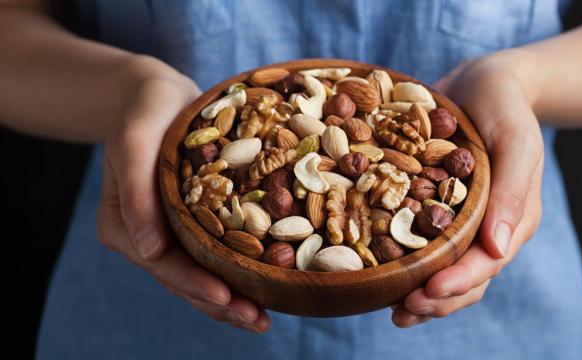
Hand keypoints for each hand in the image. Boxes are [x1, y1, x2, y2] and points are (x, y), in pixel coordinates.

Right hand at [97, 57, 269, 332]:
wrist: (158, 95)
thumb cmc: (143, 111)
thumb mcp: (134, 141)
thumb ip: (135, 192)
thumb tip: (148, 252)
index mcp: (124, 225)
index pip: (162, 264)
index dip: (195, 284)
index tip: (227, 297)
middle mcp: (147, 236)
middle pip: (184, 279)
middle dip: (220, 303)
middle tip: (257, 320)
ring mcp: (171, 232)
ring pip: (201, 274)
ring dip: (231, 299)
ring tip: (263, 318)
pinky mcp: (193, 222)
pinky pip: (214, 254)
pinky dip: (236, 272)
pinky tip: (264, 286)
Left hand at [392, 52, 543, 326]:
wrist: (482, 82)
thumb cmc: (506, 108)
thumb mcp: (516, 141)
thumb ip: (511, 191)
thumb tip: (497, 249)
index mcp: (509, 219)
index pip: (486, 264)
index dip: (458, 283)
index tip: (426, 294)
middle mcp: (482, 226)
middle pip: (462, 277)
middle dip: (434, 299)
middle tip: (403, 311)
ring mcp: (455, 220)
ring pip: (439, 268)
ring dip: (417, 292)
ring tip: (390, 310)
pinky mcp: (429, 206)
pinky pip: (416, 240)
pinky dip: (401, 260)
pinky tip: (376, 272)